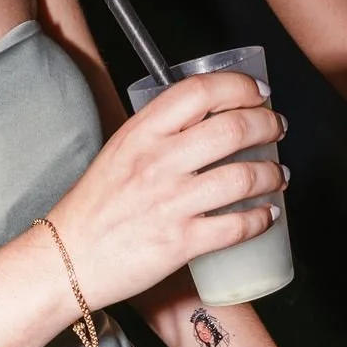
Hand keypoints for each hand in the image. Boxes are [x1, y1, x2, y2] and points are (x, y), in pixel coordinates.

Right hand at [49, 72, 285, 308]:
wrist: (67, 261)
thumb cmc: (93, 209)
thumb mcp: (118, 154)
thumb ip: (156, 136)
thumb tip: (202, 122)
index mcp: (140, 133)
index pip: (200, 91)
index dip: (239, 85)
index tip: (259, 91)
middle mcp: (157, 162)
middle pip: (232, 128)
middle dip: (267, 124)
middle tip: (277, 129)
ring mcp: (170, 203)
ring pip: (242, 177)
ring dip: (272, 173)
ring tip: (279, 174)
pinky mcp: (179, 243)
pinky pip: (236, 227)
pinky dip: (261, 219)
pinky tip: (268, 215)